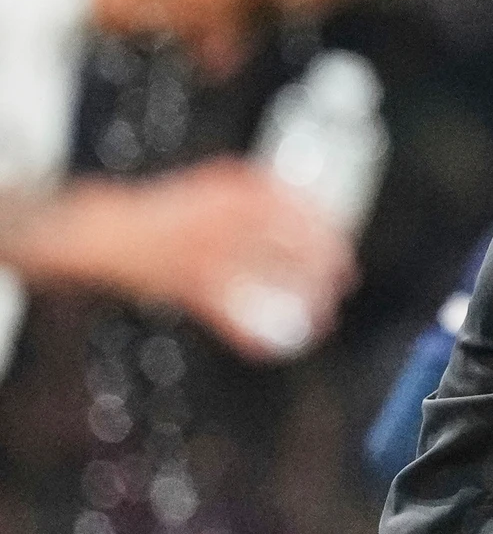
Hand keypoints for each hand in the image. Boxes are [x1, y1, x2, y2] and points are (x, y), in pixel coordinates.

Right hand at [80, 160, 355, 357]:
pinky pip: (229, 316)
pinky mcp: (190, 289)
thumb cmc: (167, 211)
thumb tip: (302, 199)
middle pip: (286, 245)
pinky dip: (251, 336)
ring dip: (299, 300)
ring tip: (324, 314)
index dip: (321, 227)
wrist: (107, 234)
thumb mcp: (212, 186)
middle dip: (323, 265)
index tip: (341, 240)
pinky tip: (275, 347)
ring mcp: (205, 257)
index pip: (289, 207)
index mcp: (227, 195)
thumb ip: (253, 190)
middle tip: (345, 278)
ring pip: (266, 282)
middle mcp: (220, 224)